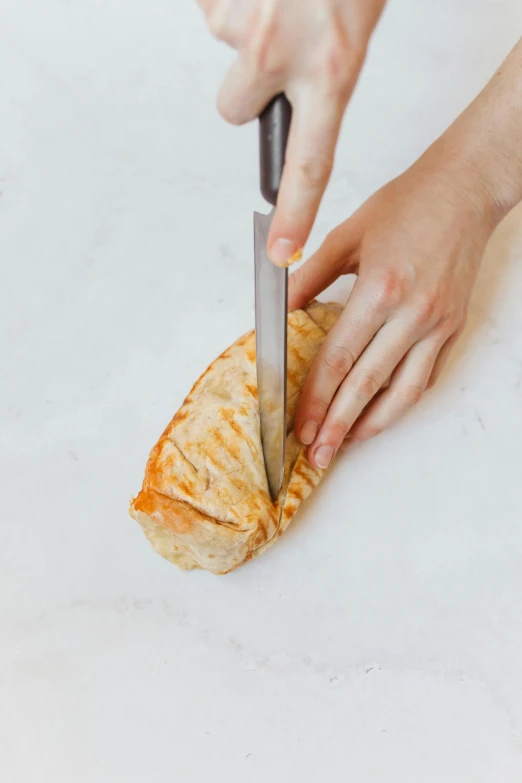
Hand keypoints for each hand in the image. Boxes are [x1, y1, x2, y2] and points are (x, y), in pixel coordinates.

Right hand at [198, 0, 385, 264]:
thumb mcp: (356, 26)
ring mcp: (244, 22)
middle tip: (274, 46)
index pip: (310, 161)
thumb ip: (320, 74)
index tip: (282, 253)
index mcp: (331, 67)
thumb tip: (282, 97)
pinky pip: (216, 9)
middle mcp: (281, 51)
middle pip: (235, 110)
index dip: (296, 212)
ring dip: (246, 29)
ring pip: (226, 50)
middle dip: (247, 88)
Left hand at [289, 147, 503, 468]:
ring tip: (346, 444)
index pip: (338, 359)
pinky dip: (401, 402)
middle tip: (316, 453)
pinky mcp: (452, 328)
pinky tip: (380, 414)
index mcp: (380, 290)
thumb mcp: (348, 235)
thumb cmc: (408, 205)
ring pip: (402, 392)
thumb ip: (311, 276)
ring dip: (372, 425)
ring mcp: (437, 325)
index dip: (315, 398)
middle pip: (366, 386)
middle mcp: (412, 314)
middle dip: (337, 425)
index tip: (298, 424)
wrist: (465, 190)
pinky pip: (425, 377)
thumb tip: (282, 310)